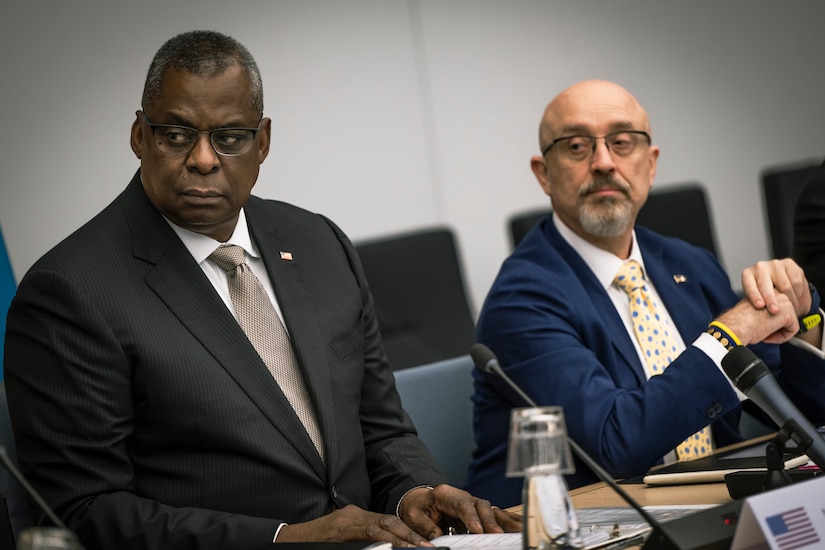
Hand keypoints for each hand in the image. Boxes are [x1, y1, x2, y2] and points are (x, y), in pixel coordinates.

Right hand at [277, 504, 432, 546]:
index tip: (423, 542)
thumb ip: (363, 539)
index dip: (407, 531)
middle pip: (389, 521)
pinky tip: (391, 546)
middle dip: (410, 534)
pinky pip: (365, 532)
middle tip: (427, 546)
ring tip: (416, 548)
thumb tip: (387, 547)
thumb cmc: (317, 541)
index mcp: (357, 516)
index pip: (388, 521)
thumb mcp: (343, 538)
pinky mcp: (339, 530)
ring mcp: (346, 521)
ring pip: (380, 526)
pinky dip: (381, 539)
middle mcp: (354, 515)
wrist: (290, 540)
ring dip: (401, 538)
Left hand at [397, 485, 521, 539]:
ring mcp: (472, 504)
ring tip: (517, 530)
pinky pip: (494, 515)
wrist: (419, 501)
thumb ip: (426, 526)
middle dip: (489, 520)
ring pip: (491, 510)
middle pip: (480, 506)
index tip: (477, 529)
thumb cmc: (417, 507)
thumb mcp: (414, 516)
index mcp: (445, 494)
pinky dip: (506, 520)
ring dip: (504, 520)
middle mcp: (462, 497)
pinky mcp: (477, 513)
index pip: (461, 504)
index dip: (471, 517)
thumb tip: (438, 537)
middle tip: (496, 534)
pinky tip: (518, 526)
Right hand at [717, 295, 797, 345]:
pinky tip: (768, 335)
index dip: (772, 322)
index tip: (758, 325)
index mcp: (767, 290)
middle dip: (778, 327)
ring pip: (792, 322)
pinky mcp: (788, 311)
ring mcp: (783, 300)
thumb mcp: (755, 311)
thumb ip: (768, 310)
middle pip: (788, 315)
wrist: (734, 327)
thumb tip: (781, 321)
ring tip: (764, 332)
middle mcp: (776, 292)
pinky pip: (794, 329)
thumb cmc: (738, 322)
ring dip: (779, 332)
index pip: (781, 310)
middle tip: (762, 330)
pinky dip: (782, 337)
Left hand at [741, 259, 810, 315]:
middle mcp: (759, 267)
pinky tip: (796, 299)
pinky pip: (796, 281)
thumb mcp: (758, 300)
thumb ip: (755, 305)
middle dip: (771, 299)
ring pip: (784, 285)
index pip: (749, 286)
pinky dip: (797, 293)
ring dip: (789, 300)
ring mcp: (774, 264)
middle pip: (766, 285)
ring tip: (791, 309)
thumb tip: (751, 319)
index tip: (759, 306)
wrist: (782, 287)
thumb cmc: (766, 296)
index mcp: (747, 275)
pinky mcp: (789, 263)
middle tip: (774, 311)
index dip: (754, 296)